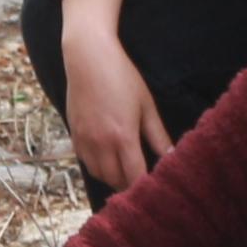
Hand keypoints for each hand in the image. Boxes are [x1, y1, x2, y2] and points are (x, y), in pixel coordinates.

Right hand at [61, 0, 174, 193]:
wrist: (88, 58)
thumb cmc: (122, 77)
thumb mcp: (146, 105)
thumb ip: (158, 135)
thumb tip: (173, 156)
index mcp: (123, 136)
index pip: (135, 176)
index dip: (145, 186)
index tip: (155, 189)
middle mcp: (101, 143)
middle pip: (116, 180)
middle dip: (130, 184)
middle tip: (143, 182)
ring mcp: (84, 140)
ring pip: (99, 174)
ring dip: (113, 177)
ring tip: (127, 172)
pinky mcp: (73, 134)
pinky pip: (85, 162)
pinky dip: (97, 166)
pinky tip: (108, 159)